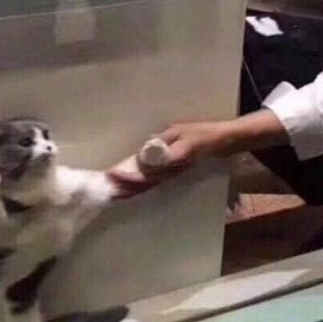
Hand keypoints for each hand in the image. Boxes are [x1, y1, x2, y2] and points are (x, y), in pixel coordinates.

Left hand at [107, 121, 232, 199]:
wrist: (218, 143)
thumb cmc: (199, 133)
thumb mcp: (180, 131)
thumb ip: (163, 140)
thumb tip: (146, 148)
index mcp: (171, 162)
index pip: (145, 174)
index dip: (128, 176)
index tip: (112, 173)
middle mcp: (170, 173)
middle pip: (143, 186)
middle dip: (122, 187)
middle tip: (104, 186)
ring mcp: (170, 176)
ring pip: (146, 188)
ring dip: (128, 191)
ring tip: (110, 190)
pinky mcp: (170, 176)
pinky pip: (150, 185)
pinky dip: (136, 188)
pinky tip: (126, 188)